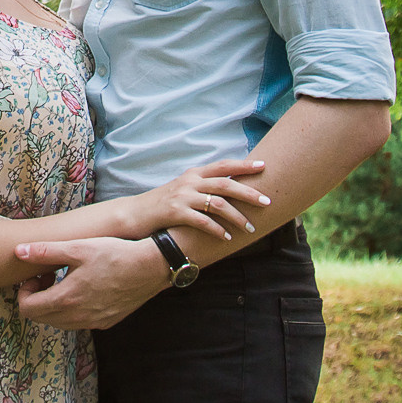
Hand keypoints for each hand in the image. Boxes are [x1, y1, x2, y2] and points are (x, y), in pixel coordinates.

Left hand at [11, 236, 169, 329]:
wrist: (150, 267)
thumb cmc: (114, 254)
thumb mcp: (78, 248)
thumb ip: (45, 252)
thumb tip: (18, 251)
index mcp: (66, 299)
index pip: (27, 309)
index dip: (24, 292)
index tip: (36, 275)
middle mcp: (78, 318)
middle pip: (41, 318)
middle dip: (37, 298)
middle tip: (48, 276)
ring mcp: (93, 323)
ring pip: (59, 322)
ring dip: (54, 304)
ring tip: (66, 280)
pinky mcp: (106, 322)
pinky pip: (78, 322)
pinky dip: (72, 309)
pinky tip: (84, 287)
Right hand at [124, 158, 267, 241]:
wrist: (134, 214)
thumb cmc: (163, 204)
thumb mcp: (184, 189)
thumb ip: (203, 186)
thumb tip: (230, 189)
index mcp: (194, 173)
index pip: (223, 165)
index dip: (244, 165)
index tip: (264, 165)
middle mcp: (190, 182)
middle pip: (225, 183)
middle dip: (248, 193)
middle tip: (267, 202)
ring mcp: (182, 196)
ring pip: (217, 203)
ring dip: (236, 216)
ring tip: (250, 228)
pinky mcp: (175, 212)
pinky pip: (202, 221)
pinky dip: (217, 230)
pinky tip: (226, 237)